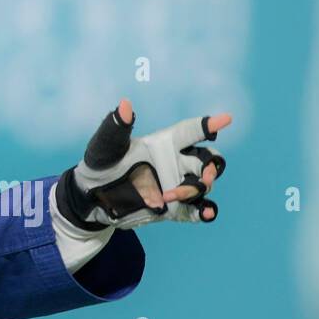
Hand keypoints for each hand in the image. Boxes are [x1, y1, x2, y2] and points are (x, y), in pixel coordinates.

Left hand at [55, 98, 229, 230]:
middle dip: (212, 167)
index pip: (191, 131)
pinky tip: (205, 213)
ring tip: (168, 196)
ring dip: (195, 189)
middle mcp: (175, 162)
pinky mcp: (176, 207)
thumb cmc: (100, 165)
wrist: (92, 199)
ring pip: (204, 184)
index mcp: (163, 143)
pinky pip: (199, 209)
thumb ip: (116, 128)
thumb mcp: (104, 147)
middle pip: (208, 160)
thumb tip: (125, 105)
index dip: (209, 124)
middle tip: (203, 175)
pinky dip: (206, 211)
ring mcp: (177, 184)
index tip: (226, 119)